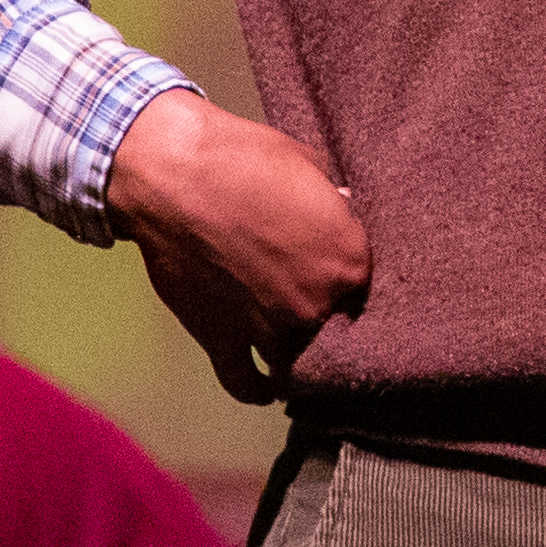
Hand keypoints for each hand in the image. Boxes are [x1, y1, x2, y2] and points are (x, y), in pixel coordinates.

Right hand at [103, 93, 373, 402]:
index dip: (357, 280)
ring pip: (300, 362)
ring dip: (301, 354)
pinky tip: (269, 387)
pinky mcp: (222, 341)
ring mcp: (270, 330)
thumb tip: (349, 214)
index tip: (348, 275)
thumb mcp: (311, 167)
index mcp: (350, 261)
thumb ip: (337, 206)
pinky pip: (247, 384)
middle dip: (332, 314)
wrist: (171, 176)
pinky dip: (259, 388)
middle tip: (319, 300)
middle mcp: (317, 304)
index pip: (374, 287)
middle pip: (339, 326)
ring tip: (302, 348)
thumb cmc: (243, 158)